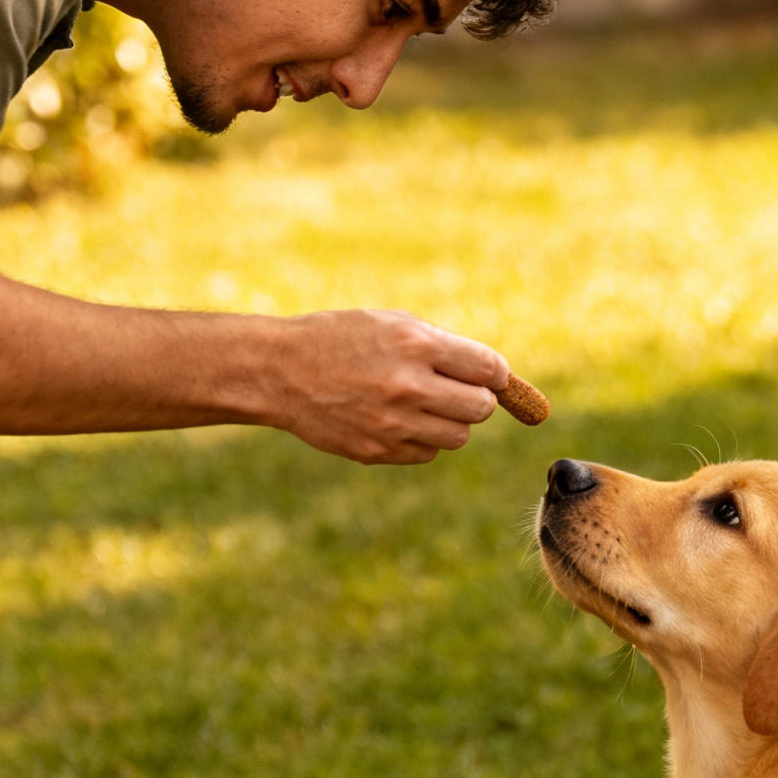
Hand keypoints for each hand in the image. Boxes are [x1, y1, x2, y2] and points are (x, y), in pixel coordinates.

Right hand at [271, 309, 508, 464]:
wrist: (280, 371)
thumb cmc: (340, 339)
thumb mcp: (390, 324)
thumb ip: (442, 346)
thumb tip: (494, 374)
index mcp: (415, 344)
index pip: (488, 368)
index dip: (496, 374)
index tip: (491, 377)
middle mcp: (408, 385)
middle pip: (480, 408)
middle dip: (477, 400)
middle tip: (458, 392)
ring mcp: (393, 423)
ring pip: (458, 436)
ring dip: (451, 422)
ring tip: (424, 406)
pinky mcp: (378, 450)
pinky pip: (427, 453)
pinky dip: (423, 440)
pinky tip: (399, 421)